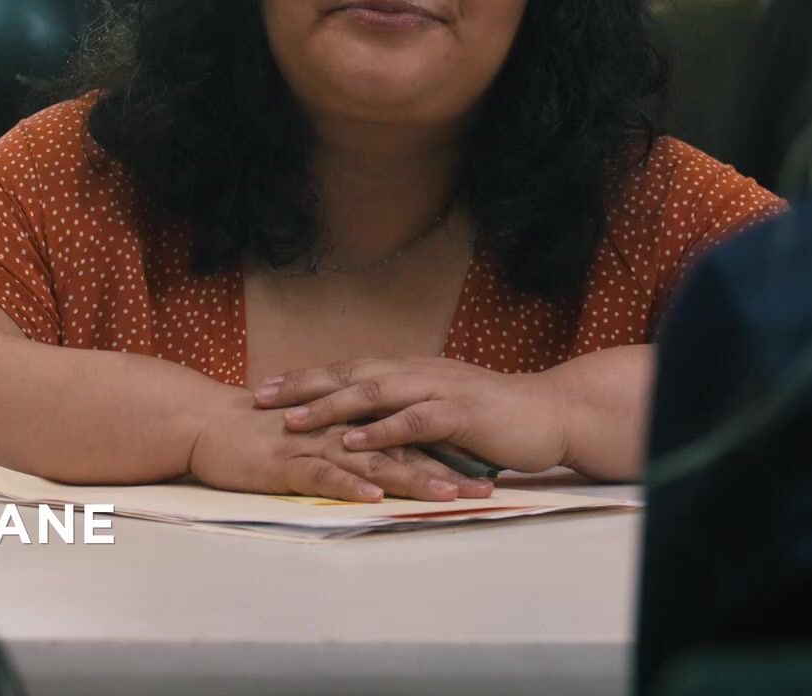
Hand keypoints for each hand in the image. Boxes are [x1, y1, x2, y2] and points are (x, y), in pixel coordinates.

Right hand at [187, 393, 496, 502]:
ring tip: (447, 495)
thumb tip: (391, 463)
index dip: (450, 454)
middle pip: (403, 450)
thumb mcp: (317, 436)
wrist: (208, 424)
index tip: (488, 470)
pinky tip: (374, 499)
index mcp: (351, 423)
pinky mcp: (286, 462)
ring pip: (372, 462)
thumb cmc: (262, 435)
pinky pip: (322, 475)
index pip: (411, 437)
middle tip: (485, 490)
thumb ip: (353, 444)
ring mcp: (315, 444)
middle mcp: (341, 431)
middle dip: (446, 471)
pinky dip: (349, 486)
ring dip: (411, 478)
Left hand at [253, 357, 572, 473]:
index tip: (267, 386)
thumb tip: (368, 422)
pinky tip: (354, 441)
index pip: (350, 370)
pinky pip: (414, 420)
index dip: (308, 377)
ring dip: (331, 405)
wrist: (550, 414)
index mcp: (411, 371)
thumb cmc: (496, 417)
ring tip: (293, 419)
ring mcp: (438, 390)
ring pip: (375, 393)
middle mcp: (418, 373)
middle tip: (261, 395)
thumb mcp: (442, 408)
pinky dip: (382, 430)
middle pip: (351, 374)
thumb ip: (407, 411)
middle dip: (304, 384)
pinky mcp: (460, 413)